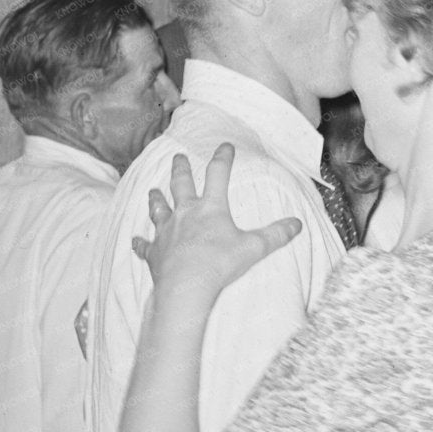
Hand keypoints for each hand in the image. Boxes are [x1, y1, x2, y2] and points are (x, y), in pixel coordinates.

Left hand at [131, 143, 302, 294]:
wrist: (186, 285)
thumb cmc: (219, 264)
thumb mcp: (254, 248)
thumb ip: (276, 235)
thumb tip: (297, 224)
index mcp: (210, 208)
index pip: (218, 175)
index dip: (223, 158)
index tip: (225, 145)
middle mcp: (185, 214)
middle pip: (180, 185)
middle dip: (180, 169)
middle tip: (177, 157)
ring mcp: (166, 232)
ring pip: (158, 209)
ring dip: (156, 199)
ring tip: (153, 190)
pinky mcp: (155, 252)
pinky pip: (145, 246)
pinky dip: (140, 243)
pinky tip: (135, 240)